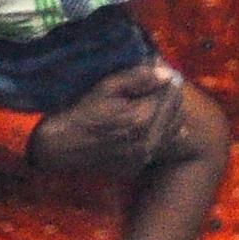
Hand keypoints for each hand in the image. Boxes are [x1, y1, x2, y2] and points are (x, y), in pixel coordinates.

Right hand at [26, 62, 183, 176]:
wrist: (60, 146)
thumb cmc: (82, 111)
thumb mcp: (107, 87)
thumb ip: (139, 78)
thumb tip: (168, 73)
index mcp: (143, 118)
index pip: (172, 95)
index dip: (169, 80)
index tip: (160, 72)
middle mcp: (149, 141)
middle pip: (178, 114)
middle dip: (170, 98)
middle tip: (155, 88)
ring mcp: (144, 157)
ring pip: (173, 132)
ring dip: (167, 116)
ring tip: (149, 106)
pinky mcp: (138, 166)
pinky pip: (159, 147)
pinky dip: (157, 134)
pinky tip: (139, 126)